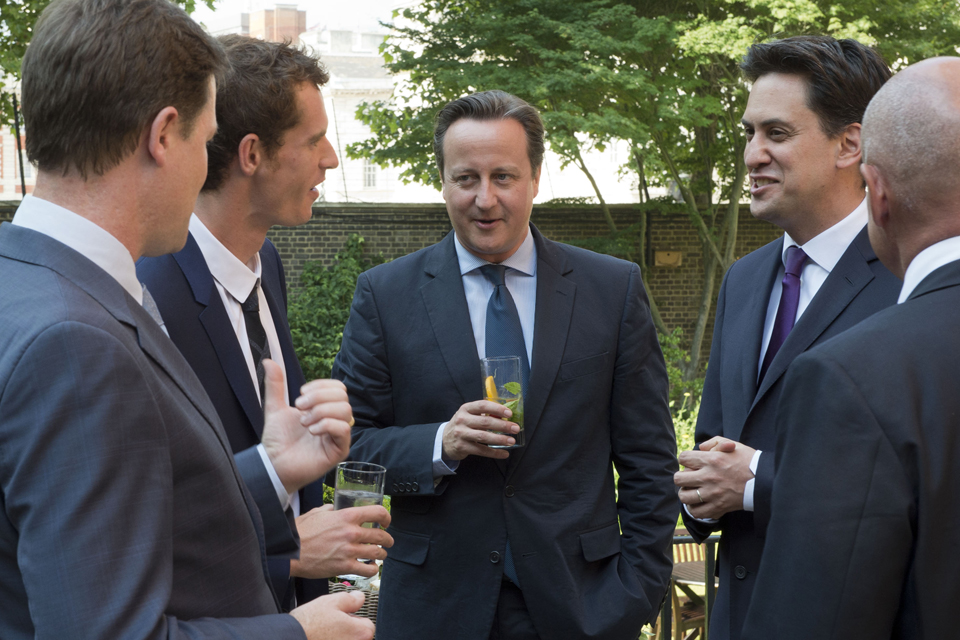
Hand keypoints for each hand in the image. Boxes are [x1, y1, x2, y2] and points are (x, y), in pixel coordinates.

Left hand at [261, 360, 352, 493]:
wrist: (272, 464)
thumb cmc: (277, 440)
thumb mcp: (275, 408)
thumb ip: (275, 385)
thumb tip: (269, 361)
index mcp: (324, 408)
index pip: (338, 387)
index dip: (320, 386)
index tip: (300, 395)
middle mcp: (335, 420)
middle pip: (343, 396)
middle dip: (319, 398)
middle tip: (300, 409)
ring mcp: (339, 435)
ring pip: (346, 410)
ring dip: (321, 411)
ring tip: (305, 422)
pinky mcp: (340, 450)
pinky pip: (344, 429)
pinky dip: (327, 424)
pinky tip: (312, 430)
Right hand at [289, 591, 374, 639]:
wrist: (290, 638)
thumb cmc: (309, 624)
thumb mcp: (332, 602)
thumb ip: (351, 599)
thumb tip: (360, 598)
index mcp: (361, 633)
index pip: (368, 625)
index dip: (354, 619)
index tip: (343, 618)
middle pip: (357, 636)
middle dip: (347, 630)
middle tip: (330, 625)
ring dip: (338, 637)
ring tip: (323, 633)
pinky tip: (319, 638)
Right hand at [291, 504, 392, 578]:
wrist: (291, 552)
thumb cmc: (301, 532)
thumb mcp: (316, 513)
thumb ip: (329, 509)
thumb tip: (333, 507)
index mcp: (347, 516)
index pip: (377, 512)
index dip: (386, 517)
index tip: (386, 522)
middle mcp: (352, 532)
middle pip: (381, 535)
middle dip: (387, 539)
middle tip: (388, 541)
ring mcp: (349, 551)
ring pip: (377, 552)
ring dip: (382, 554)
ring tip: (381, 555)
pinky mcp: (345, 567)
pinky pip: (367, 569)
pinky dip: (373, 569)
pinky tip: (372, 568)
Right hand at [441, 400, 518, 460]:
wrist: (444, 440)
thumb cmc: (462, 425)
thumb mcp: (469, 415)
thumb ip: (484, 414)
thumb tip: (505, 417)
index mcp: (466, 409)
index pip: (483, 406)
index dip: (497, 409)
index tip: (509, 414)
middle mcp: (462, 420)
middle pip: (485, 422)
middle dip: (503, 426)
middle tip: (515, 428)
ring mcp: (461, 434)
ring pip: (484, 437)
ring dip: (500, 439)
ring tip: (511, 441)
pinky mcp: (462, 447)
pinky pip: (481, 450)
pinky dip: (494, 453)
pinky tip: (504, 453)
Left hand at [675, 436, 755, 519]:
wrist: (765, 481)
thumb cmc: (748, 461)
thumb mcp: (732, 445)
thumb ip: (713, 443)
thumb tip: (700, 448)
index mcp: (712, 459)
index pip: (683, 458)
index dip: (685, 460)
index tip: (691, 463)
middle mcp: (709, 476)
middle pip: (678, 478)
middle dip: (682, 477)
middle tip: (690, 478)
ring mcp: (712, 494)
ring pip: (684, 496)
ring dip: (686, 493)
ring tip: (693, 491)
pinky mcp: (718, 507)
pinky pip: (696, 512)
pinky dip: (694, 508)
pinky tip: (699, 503)